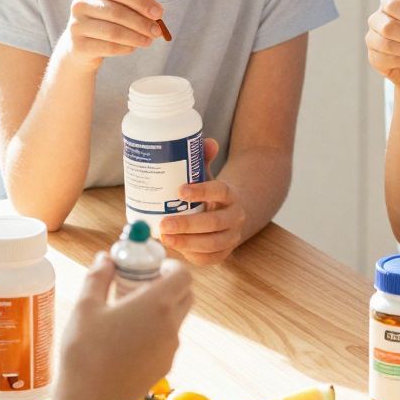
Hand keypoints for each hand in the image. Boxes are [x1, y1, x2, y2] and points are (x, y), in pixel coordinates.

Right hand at [59, 250, 192, 399]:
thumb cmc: (84, 351)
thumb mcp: (86, 307)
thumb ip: (99, 276)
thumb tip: (105, 257)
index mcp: (157, 304)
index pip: (183, 275)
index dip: (170, 266)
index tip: (151, 267)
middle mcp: (171, 326)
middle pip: (186, 295)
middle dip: (169, 285)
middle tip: (141, 285)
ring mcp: (171, 349)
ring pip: (177, 319)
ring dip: (162, 310)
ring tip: (128, 314)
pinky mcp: (164, 367)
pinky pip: (167, 341)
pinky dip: (156, 332)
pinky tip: (127, 340)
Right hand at [64, 0, 165, 69]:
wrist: (82, 45)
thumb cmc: (107, 21)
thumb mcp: (120, 8)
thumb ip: (138, 8)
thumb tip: (158, 15)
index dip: (142, 2)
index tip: (159, 13)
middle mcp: (81, 3)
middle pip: (117, 12)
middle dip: (142, 22)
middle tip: (158, 31)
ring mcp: (76, 24)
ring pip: (113, 31)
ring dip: (136, 37)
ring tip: (149, 41)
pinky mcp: (78, 45)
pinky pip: (108, 47)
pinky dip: (125, 48)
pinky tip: (133, 48)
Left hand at [159, 140, 244, 263]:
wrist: (231, 214)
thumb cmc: (209, 194)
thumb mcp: (206, 175)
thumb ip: (202, 160)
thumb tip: (207, 141)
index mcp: (231, 194)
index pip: (221, 191)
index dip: (202, 191)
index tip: (180, 191)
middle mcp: (235, 216)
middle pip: (215, 222)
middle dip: (188, 225)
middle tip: (164, 223)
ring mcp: (232, 236)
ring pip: (213, 243)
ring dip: (187, 242)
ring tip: (164, 238)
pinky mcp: (224, 252)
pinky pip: (210, 258)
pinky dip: (191, 255)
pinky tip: (174, 248)